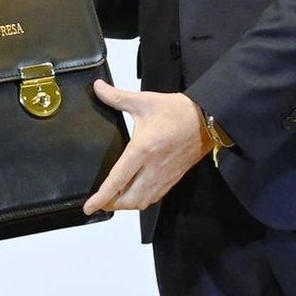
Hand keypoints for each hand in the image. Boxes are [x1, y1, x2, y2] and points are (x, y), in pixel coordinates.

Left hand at [82, 81, 210, 213]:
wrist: (206, 120)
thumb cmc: (176, 111)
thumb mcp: (144, 101)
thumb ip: (118, 97)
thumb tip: (97, 88)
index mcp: (142, 150)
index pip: (117, 180)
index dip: (101, 196)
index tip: (89, 207)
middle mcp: (152, 168)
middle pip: (128, 199)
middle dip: (111, 204)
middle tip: (99, 200)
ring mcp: (164, 176)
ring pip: (142, 202)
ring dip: (126, 205)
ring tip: (113, 199)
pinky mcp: (173, 178)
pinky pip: (154, 198)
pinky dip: (141, 201)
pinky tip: (134, 193)